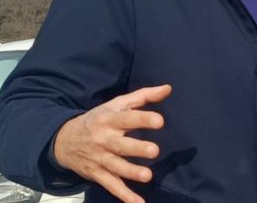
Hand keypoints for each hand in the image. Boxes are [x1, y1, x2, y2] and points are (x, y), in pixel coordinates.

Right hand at [53, 84, 171, 202]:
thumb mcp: (117, 104)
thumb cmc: (99, 119)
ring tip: (147, 176)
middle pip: (121, 145)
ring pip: (116, 167)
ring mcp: (99, 158)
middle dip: (137, 148)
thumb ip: (144, 96)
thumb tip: (168, 88)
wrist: (63, 140)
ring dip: (131, 172)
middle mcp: (103, 139)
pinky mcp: (97, 174)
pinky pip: (111, 185)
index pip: (127, 118)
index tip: (160, 121)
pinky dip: (124, 196)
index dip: (143, 119)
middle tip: (154, 151)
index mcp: (109, 120)